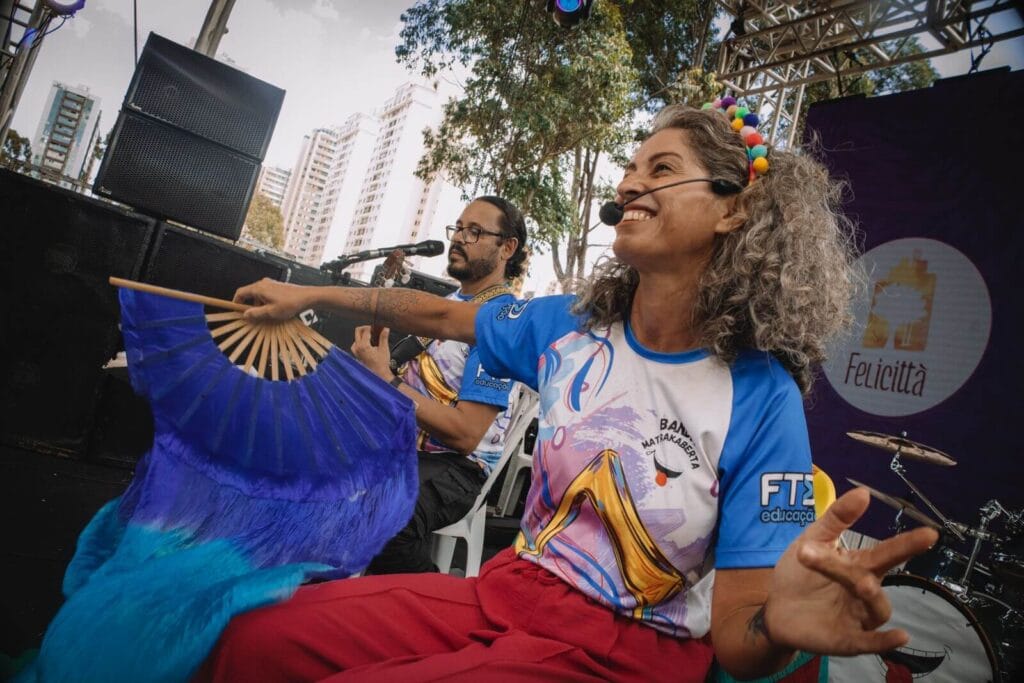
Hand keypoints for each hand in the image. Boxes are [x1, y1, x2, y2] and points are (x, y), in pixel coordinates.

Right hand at [233, 278, 310, 322]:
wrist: (307, 297)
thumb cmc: (290, 303)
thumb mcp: (271, 312)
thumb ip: (256, 313)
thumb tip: (245, 315)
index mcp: (259, 288)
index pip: (240, 292)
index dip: (236, 302)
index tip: (236, 311)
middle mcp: (263, 283)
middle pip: (249, 294)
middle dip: (250, 306)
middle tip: (253, 317)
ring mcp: (270, 284)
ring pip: (258, 295)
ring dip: (259, 305)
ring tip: (267, 315)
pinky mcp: (277, 287)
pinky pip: (266, 294)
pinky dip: (266, 302)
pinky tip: (274, 310)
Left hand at [351, 326, 392, 379]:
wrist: (378, 374)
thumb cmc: (381, 363)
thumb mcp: (384, 349)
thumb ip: (383, 337)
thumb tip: (385, 328)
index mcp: (363, 345)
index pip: (365, 330)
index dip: (372, 327)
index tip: (378, 328)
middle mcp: (357, 347)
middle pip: (358, 331)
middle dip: (366, 328)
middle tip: (374, 330)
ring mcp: (355, 351)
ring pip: (356, 337)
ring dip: (363, 335)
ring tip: (372, 337)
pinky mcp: (356, 355)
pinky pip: (356, 344)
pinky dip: (361, 341)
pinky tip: (369, 344)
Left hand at [763, 487, 937, 655]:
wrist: (775, 607)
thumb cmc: (800, 573)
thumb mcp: (814, 540)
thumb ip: (837, 519)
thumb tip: (863, 492)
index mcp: (860, 565)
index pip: (887, 553)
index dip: (908, 544)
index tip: (930, 534)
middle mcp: (865, 591)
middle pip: (881, 575)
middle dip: (895, 562)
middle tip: (880, 546)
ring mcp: (859, 616)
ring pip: (876, 607)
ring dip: (872, 595)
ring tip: (862, 583)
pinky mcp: (847, 639)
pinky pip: (871, 643)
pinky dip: (883, 641)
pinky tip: (898, 636)